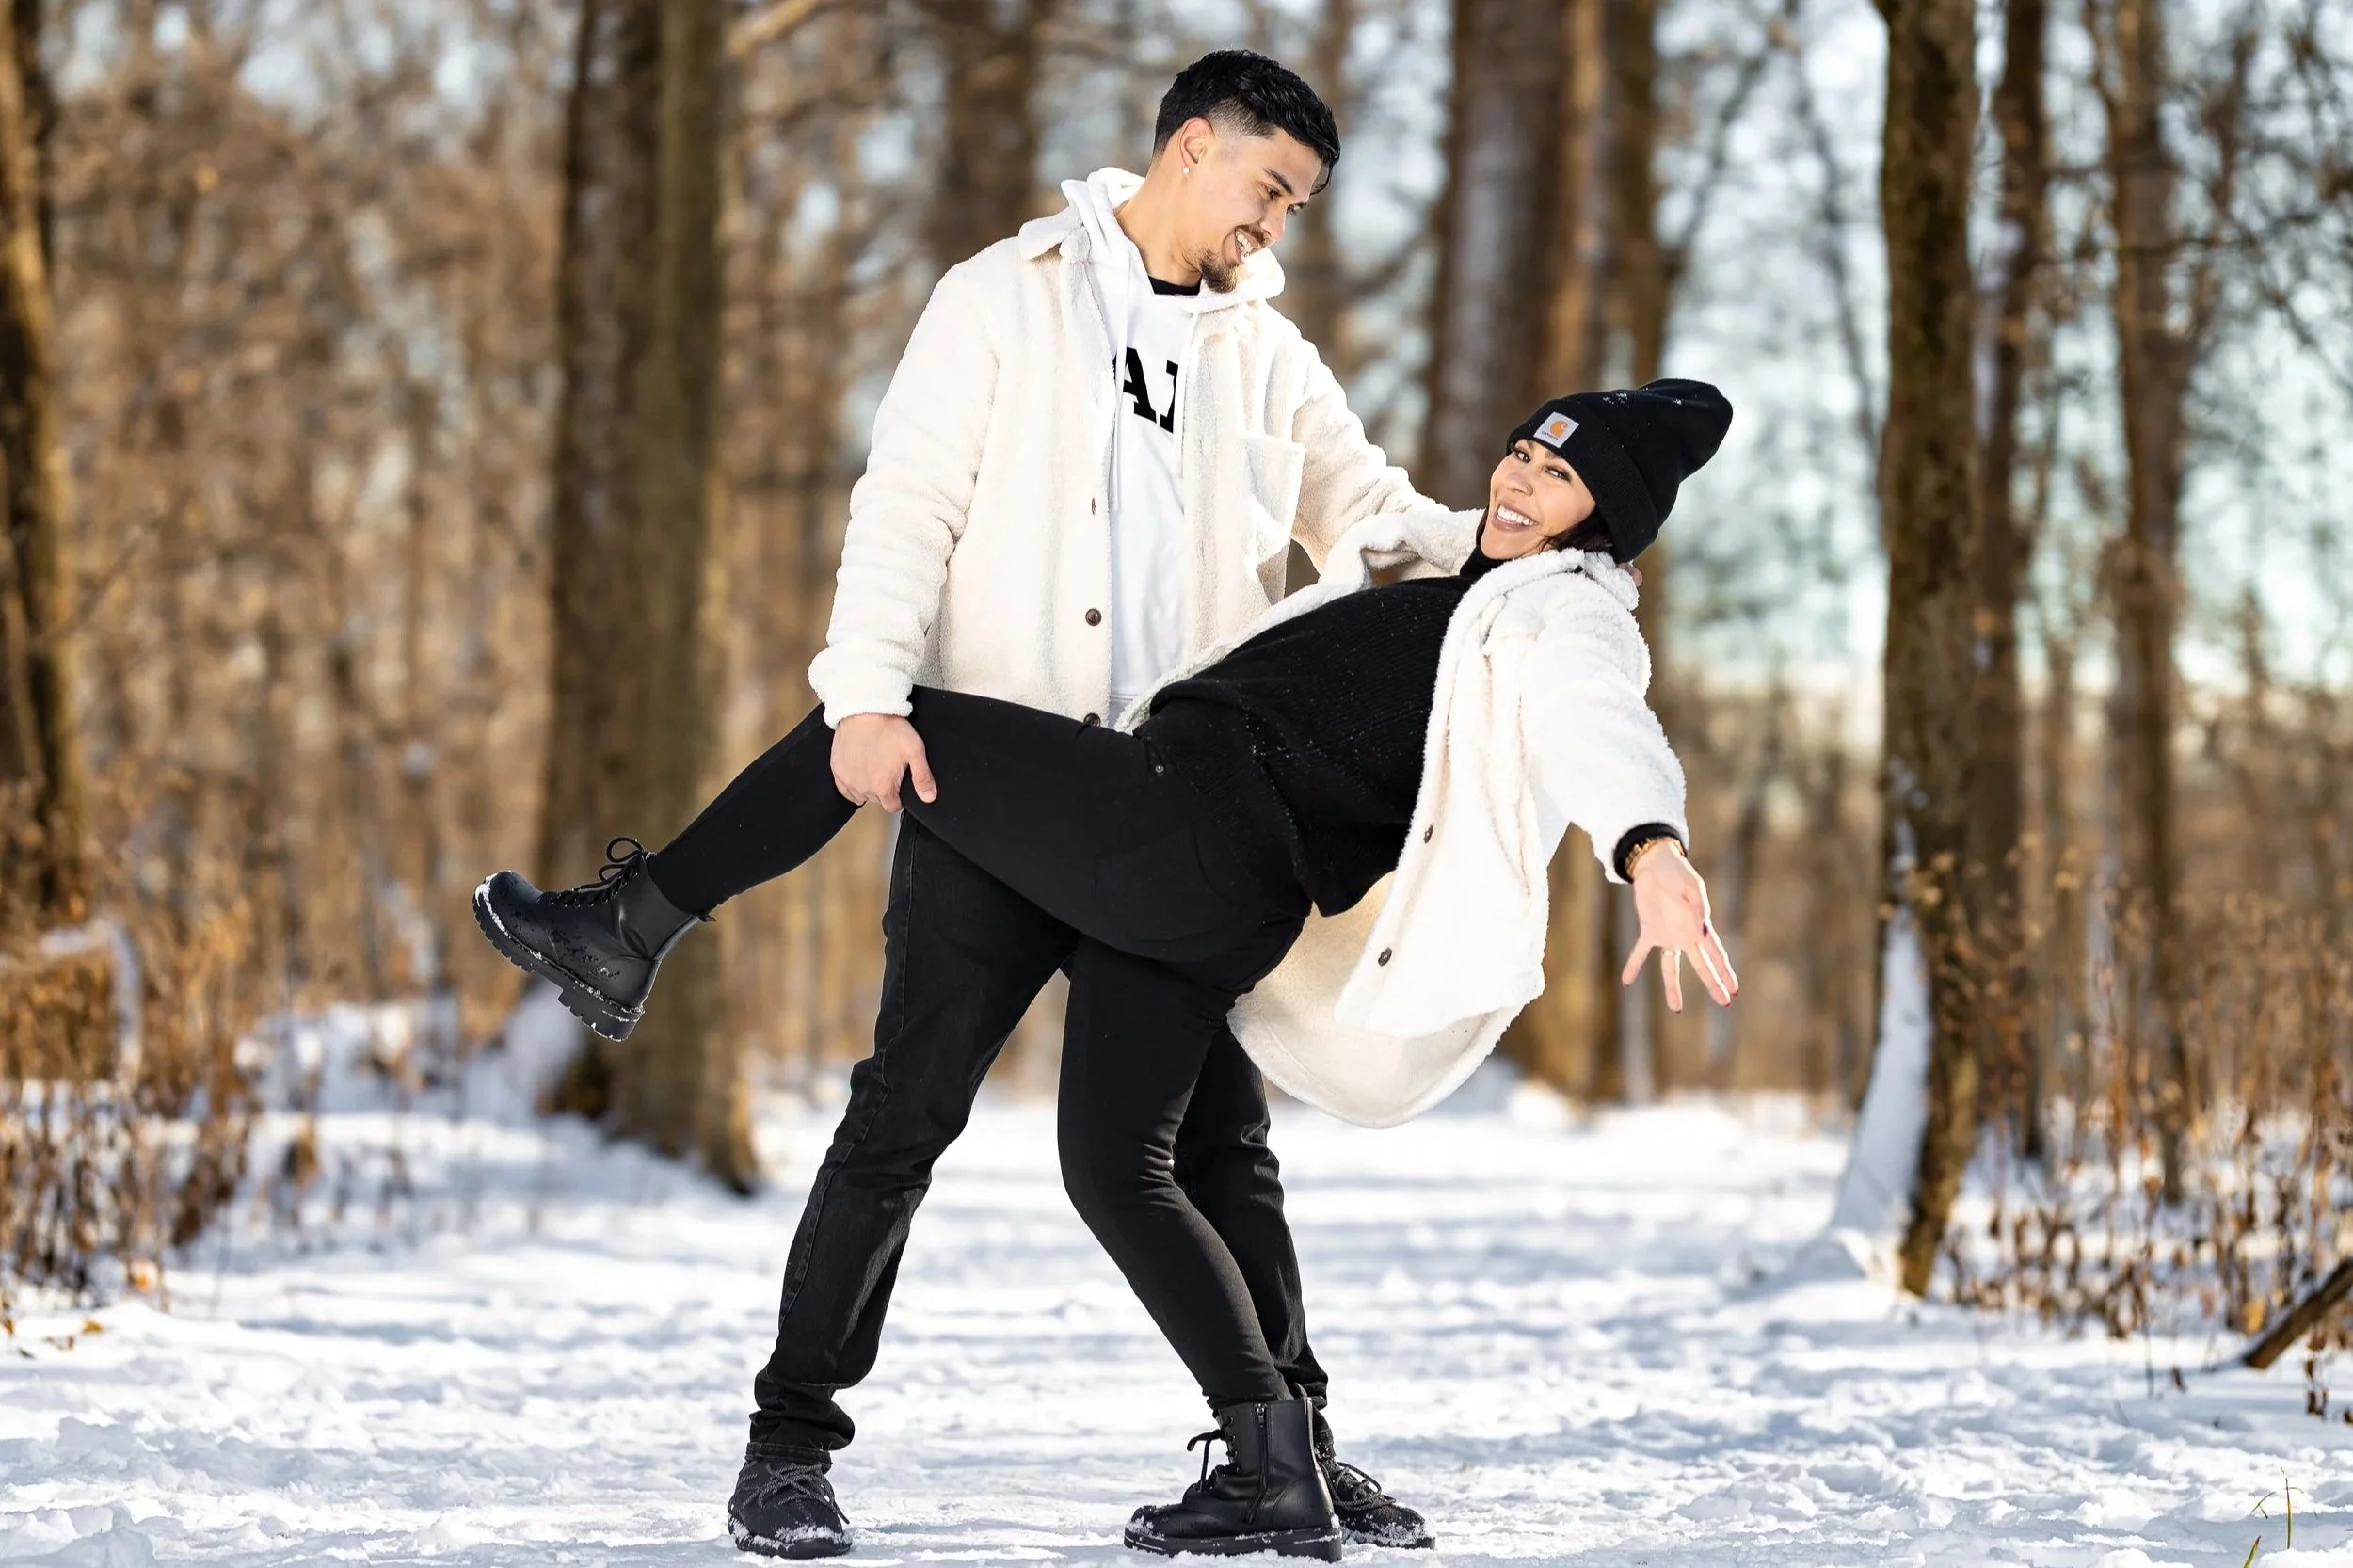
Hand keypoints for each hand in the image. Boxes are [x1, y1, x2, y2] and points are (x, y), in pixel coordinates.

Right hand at [830, 713, 936, 811]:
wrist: (863, 710)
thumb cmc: (888, 727)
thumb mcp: (915, 750)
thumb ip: (923, 777)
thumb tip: (929, 797)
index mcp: (884, 787)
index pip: (893, 806)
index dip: (898, 797)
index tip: (898, 784)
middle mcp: (864, 788)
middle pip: (877, 799)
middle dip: (883, 789)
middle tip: (887, 768)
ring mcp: (848, 780)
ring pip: (860, 795)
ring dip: (867, 786)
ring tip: (874, 766)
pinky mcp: (837, 771)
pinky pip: (844, 789)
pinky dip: (852, 784)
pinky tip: (859, 771)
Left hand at [1619, 843, 1737, 1010]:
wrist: (1654, 864)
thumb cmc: (1678, 873)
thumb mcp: (1692, 886)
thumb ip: (1698, 905)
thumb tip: (1702, 926)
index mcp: (1699, 926)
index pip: (1716, 953)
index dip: (1725, 971)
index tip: (1734, 989)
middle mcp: (1685, 935)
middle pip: (1701, 965)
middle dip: (1713, 983)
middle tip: (1725, 1003)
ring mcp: (1667, 935)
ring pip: (1671, 967)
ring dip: (1673, 987)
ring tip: (1677, 1008)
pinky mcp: (1648, 929)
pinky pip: (1640, 952)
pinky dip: (1634, 965)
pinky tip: (1627, 981)